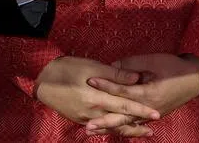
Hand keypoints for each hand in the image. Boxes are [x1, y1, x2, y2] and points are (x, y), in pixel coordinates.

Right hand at [35, 56, 159, 136]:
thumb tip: (137, 78)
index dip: (141, 111)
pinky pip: (99, 126)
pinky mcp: (79, 118)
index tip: (156, 114)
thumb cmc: (68, 68)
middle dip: (136, 127)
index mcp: (97, 98)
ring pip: (110, 127)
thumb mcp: (92, 66)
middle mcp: (92, 112)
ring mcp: (85, 118)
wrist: (42, 78)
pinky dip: (110, 129)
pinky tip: (117, 128)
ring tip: (140, 132)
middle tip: (152, 131)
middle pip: (119, 122)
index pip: (125, 106)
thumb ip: (115, 75)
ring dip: (125, 130)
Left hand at [85, 53, 198, 134]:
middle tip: (87, 125)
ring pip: (126, 123)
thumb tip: (111, 66)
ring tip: (92, 130)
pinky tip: (109, 130)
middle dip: (104, 121)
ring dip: (109, 127)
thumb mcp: (153, 60)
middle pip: (122, 116)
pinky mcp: (152, 115)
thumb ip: (131, 64)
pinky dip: (121, 128)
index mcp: (148, 93)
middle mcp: (148, 108)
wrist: (193, 79)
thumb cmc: (173, 67)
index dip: (106, 85)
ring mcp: (151, 114)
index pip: (122, 91)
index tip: (90, 81)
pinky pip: (134, 124)